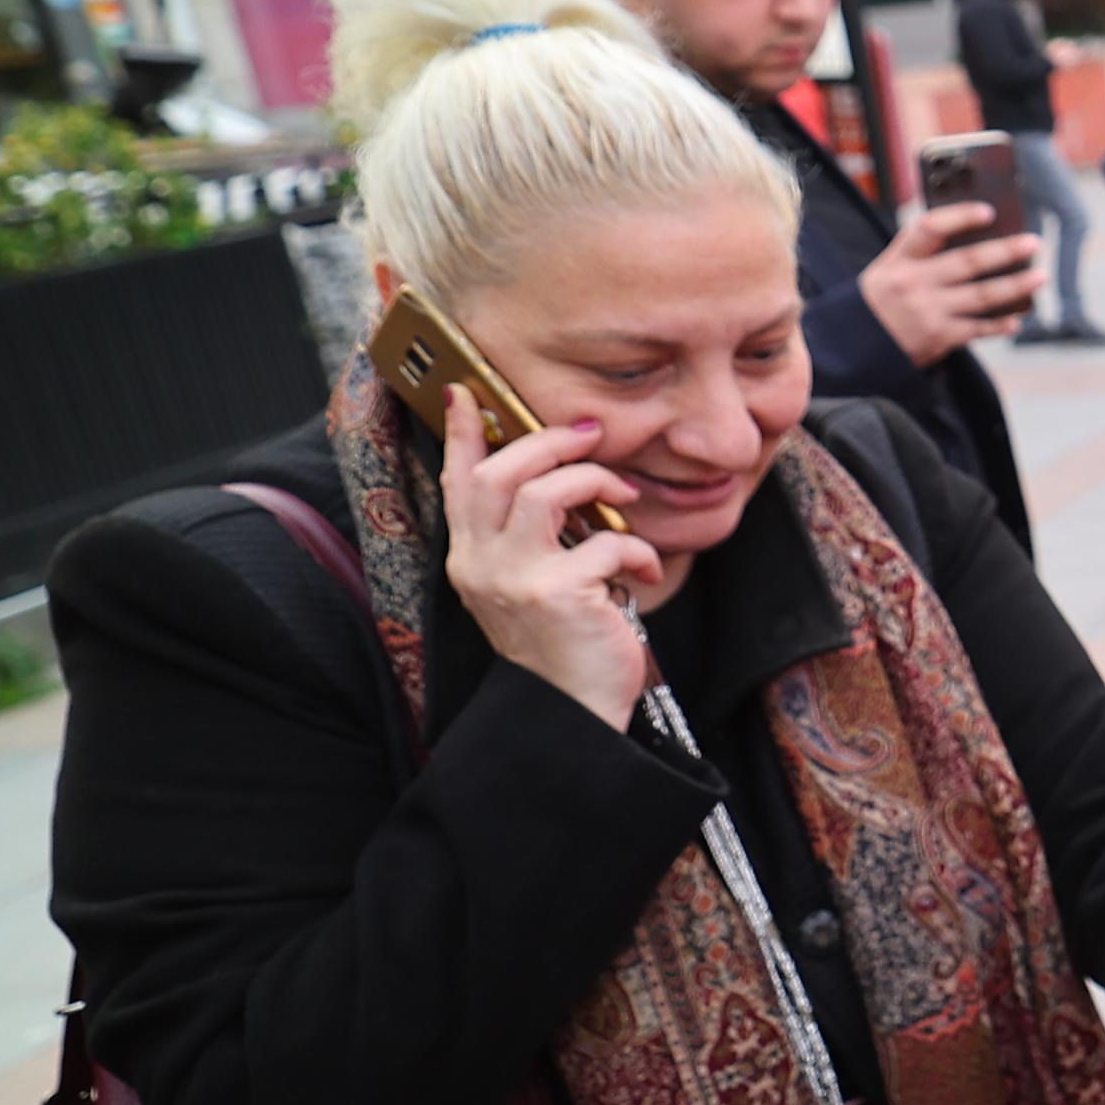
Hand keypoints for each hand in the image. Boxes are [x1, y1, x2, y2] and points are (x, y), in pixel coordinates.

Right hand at [437, 390, 656, 725]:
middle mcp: (480, 565)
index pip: (458, 481)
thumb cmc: (562, 644)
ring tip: (625, 498)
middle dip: (550, 441)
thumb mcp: (532, 584)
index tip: (466, 390)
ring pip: (545, 493)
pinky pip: (605, 543)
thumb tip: (564, 476)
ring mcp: (515, 579)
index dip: (465, 433)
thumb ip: (532, 537)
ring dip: (595, 482)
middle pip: (501, 472)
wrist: (572, 714)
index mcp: (470, 558)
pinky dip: (636, 549)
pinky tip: (646, 571)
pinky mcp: (558, 594)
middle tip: (592, 434)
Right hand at [863, 199, 1042, 364]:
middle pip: (968, 262)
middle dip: (1005, 251)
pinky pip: (978, 328)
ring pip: (982, 296)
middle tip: (1033, 243)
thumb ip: (922, 254)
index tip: (989, 211)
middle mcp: (914, 282)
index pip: (930, 228)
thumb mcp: (889, 269)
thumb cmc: (883, 300)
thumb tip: (979, 238)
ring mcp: (928, 311)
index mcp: (899, 259)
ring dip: (1016, 286)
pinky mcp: (939, 338)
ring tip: (1039, 276)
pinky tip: (1016, 319)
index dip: (960, 217)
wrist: (855, 347)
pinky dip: (1000, 324)